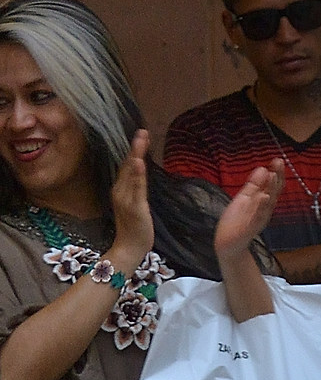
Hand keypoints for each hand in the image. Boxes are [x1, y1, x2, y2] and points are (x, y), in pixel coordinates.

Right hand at [108, 130, 154, 267]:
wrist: (129, 249)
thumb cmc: (134, 227)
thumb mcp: (134, 203)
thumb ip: (135, 187)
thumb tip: (140, 172)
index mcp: (120, 190)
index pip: (127, 166)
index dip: (133, 150)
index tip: (141, 134)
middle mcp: (120, 192)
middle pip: (128, 165)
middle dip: (135, 147)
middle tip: (142, 130)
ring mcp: (127, 199)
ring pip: (131, 173)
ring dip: (136, 155)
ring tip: (141, 139)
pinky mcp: (135, 207)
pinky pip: (137, 189)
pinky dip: (137, 175)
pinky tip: (139, 162)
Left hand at [215, 164, 283, 264]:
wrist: (228, 244)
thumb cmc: (237, 221)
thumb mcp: (245, 198)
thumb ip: (254, 185)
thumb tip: (263, 168)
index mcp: (263, 202)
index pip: (273, 185)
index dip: (277, 173)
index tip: (278, 160)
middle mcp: (264, 210)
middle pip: (273, 192)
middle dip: (276, 177)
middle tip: (279, 163)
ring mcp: (258, 219)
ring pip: (267, 203)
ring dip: (271, 189)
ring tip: (272, 176)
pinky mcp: (249, 228)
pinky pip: (257, 217)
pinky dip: (261, 207)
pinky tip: (263, 197)